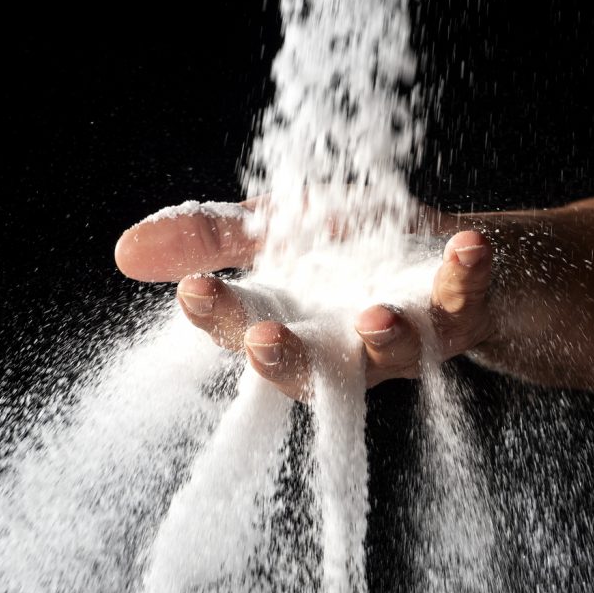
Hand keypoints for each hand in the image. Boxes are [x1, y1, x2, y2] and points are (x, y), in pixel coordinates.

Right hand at [115, 201, 496, 398]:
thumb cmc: (358, 246)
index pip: (243, 328)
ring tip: (374, 318)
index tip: (193, 291)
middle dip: (285, 360)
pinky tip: (469, 248)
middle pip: (310, 367)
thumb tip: (124, 253)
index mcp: (293, 320)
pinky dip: (468, 275)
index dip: (217, 317)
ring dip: (384, 340)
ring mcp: (406, 335)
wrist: (449, 253)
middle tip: (262, 341)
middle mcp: (344, 342)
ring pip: (391, 354)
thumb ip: (211, 236)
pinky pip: (467, 301)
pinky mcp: (460, 312)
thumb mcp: (277, 224)